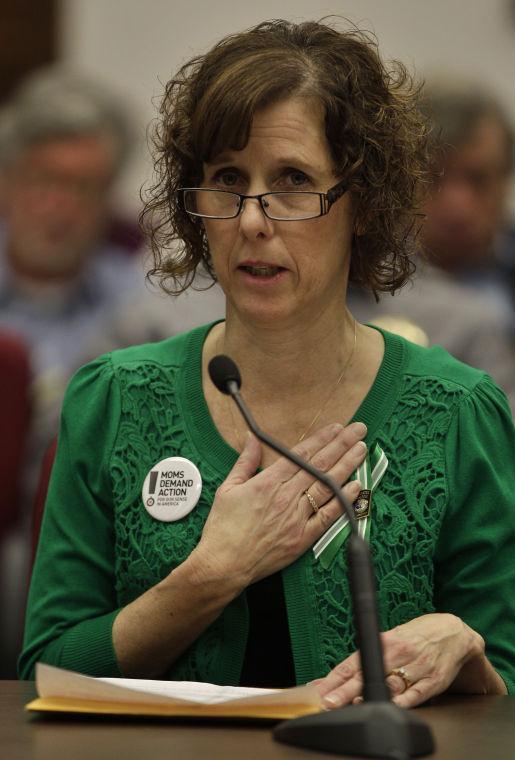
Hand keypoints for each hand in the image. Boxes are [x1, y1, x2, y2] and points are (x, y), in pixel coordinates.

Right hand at [190, 421, 367, 589]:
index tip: (336, 428)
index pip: (301, 454)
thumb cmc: (223, 528)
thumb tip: (252, 439)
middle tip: (358, 430)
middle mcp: (286, 497)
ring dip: (347, 466)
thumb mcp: (228, 488)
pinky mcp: (303, 538)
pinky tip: (356, 486)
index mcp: (267, 482)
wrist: (223, 564)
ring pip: (328, 486)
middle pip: (319, 465)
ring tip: (361, 450)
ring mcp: (297, 518)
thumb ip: (245, 461)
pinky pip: (328, 516)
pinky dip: (343, 500)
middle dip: (342, 444)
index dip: (321, 439)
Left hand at [313, 613, 488, 708]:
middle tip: (328, 701)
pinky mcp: (432, 682)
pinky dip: (402, 702)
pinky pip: (415, 694)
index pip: (353, 663)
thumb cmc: (417, 637)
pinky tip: (390, 707)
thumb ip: (370, 658)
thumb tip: (342, 677)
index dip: (335, 678)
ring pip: (389, 686)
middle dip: (345, 691)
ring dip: (370, 697)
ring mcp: (415, 668)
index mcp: (384, 643)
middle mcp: (398, 654)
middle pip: (366, 675)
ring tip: (353, 706)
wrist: (453, 633)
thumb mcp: (391, 640)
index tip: (319, 690)